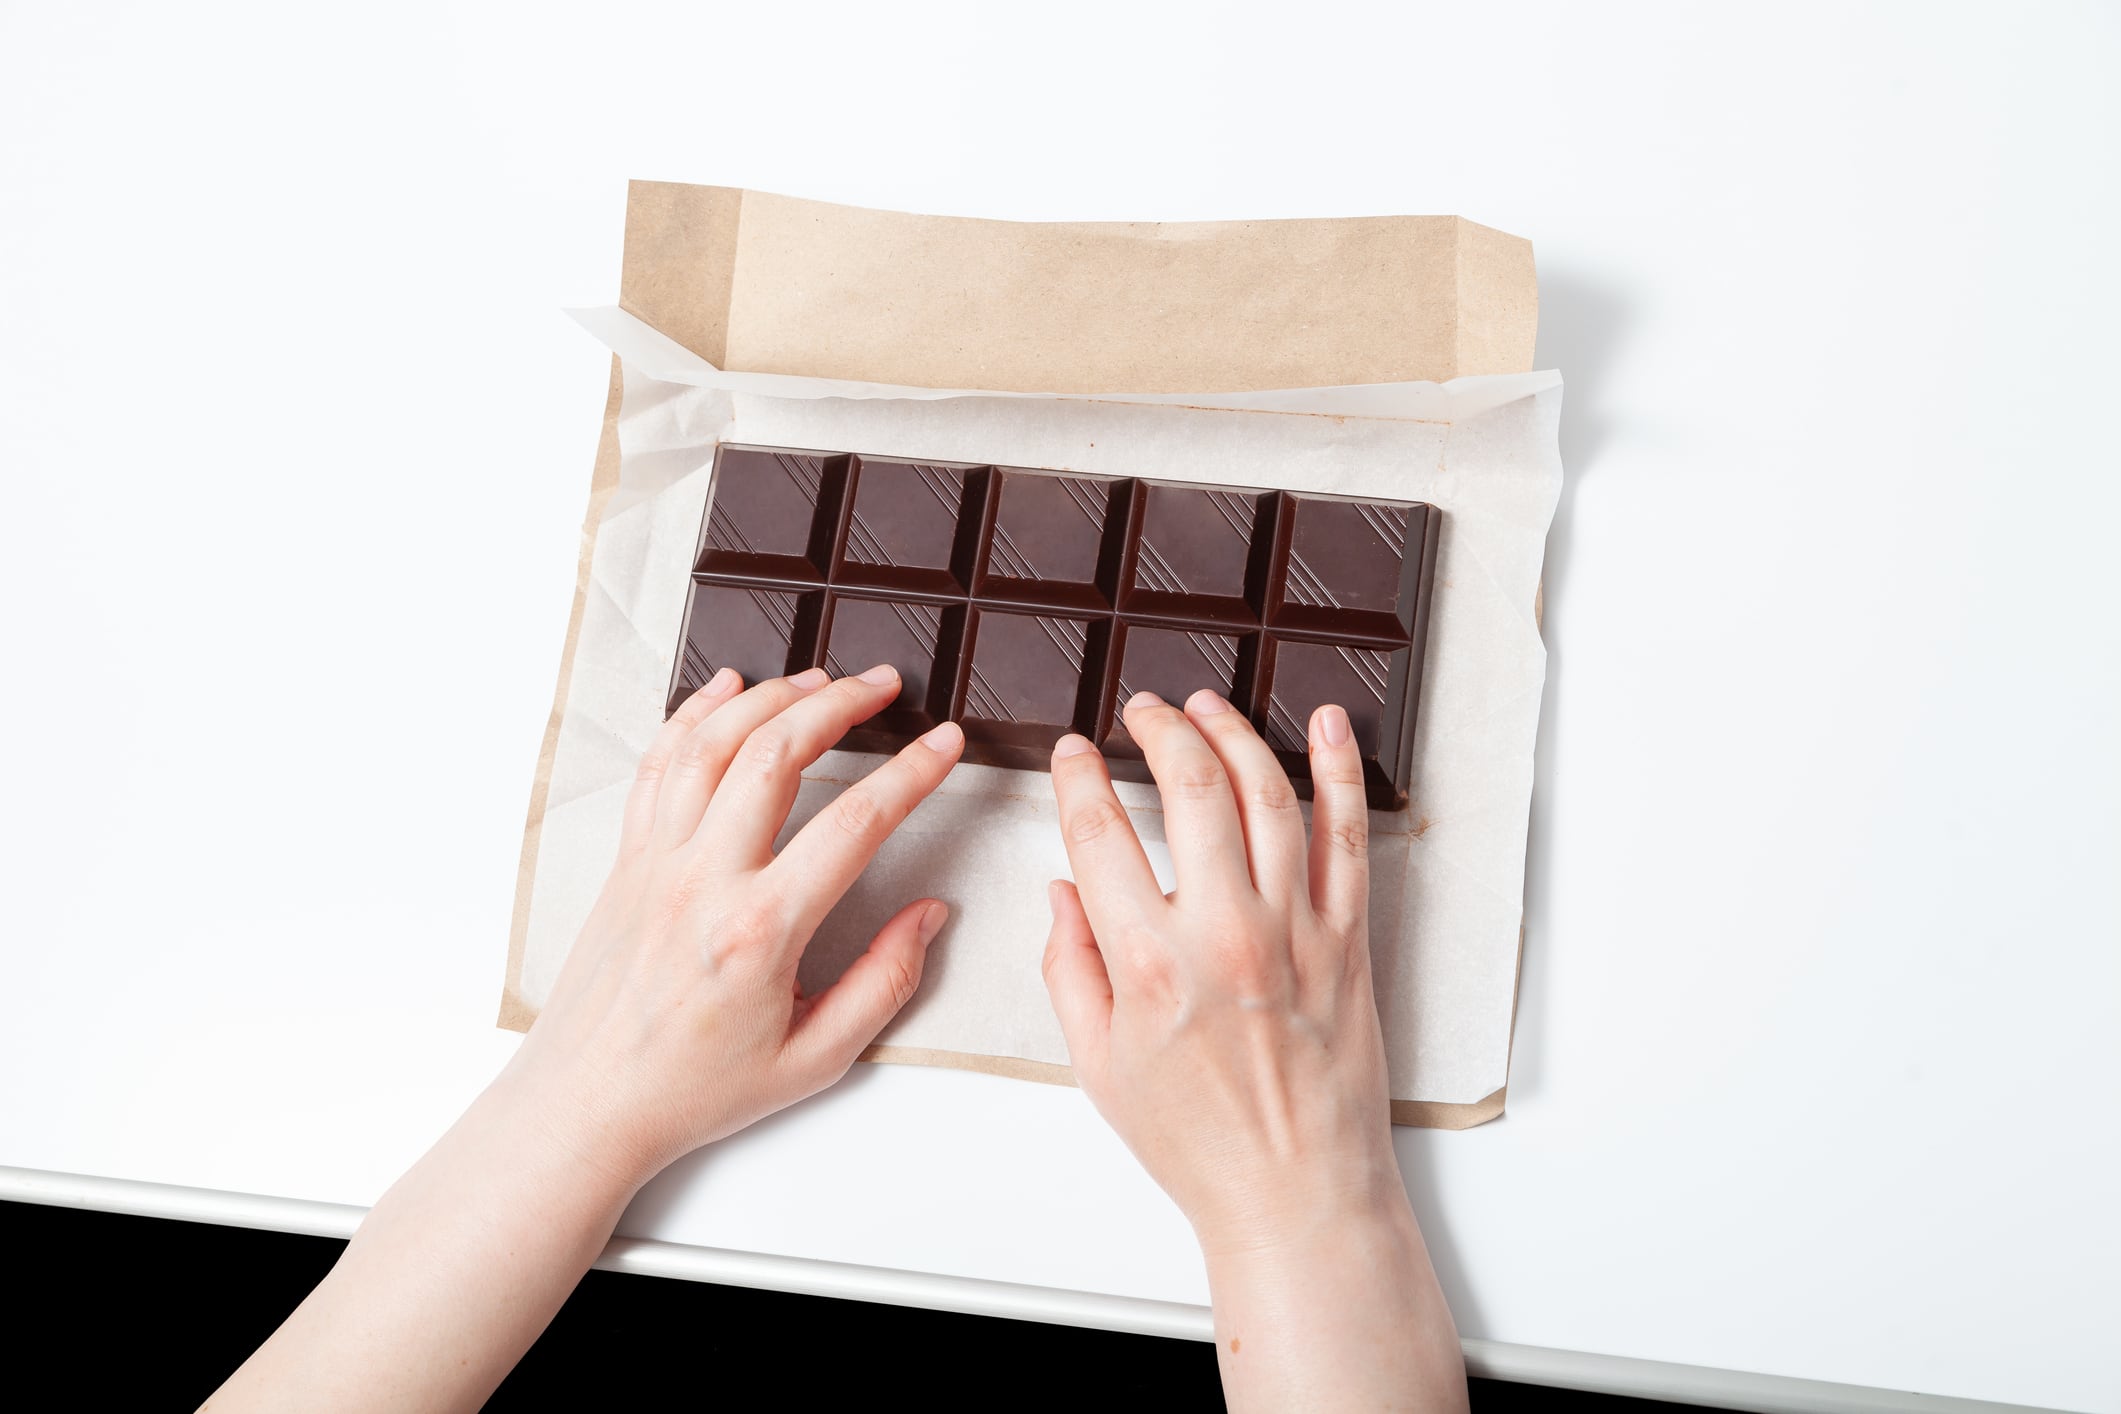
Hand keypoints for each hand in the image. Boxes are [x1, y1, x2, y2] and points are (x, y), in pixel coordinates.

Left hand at [506, 663, 963, 1187]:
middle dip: (840, 704)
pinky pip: (659, 766)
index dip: (910, 774)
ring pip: (712, 744)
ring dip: (771, 697)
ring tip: (820, 677)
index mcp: (760, 931)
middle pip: (776, 755)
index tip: (944, 745)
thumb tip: (929, 916)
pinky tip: (727, 689)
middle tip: (884, 685)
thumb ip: (884, 982)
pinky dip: (693, 716)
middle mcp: (704, 881)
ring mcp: (658, 862)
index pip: (854, 824)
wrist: (589, 1104)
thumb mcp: (815, 1059)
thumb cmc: (694, 1089)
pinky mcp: (629, 861)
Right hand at [1041, 688, 1396, 1244]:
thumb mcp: (1097, 1064)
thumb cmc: (1196, 1139)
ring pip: (1268, 795)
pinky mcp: (1347, 939)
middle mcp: (1224, 933)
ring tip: (1206, 707)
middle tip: (1144, 710)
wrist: (1295, 1191)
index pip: (1099, 834)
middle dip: (1160, 730)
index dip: (1078, 778)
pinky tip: (1323, 725)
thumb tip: (1060, 892)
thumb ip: (1068, 968)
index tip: (1074, 754)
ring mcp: (1294, 930)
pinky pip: (1348, 836)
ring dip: (1233, 733)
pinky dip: (1340, 771)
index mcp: (1149, 964)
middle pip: (1190, 788)